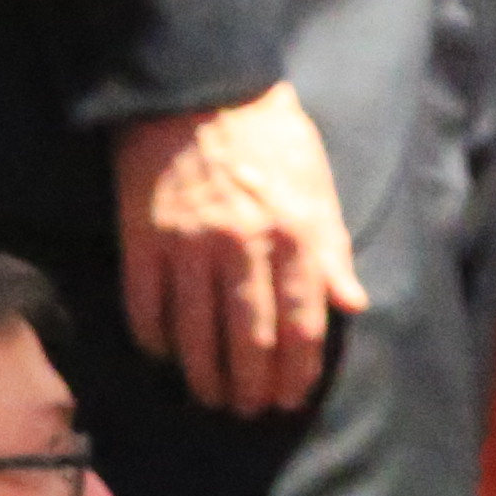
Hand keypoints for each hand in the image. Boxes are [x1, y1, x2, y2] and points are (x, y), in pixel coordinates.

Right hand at [108, 83, 366, 417]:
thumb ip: (333, 247)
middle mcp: (243, 246)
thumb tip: (352, 305)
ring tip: (211, 398)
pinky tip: (166, 358)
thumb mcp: (316, 182)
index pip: (301, 325)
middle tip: (250, 409)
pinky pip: (147, 310)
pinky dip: (156, 343)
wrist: (198, 86)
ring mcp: (189, 247)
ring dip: (206, 379)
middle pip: (249, 342)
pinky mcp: (143, 241)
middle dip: (252, 387)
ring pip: (197, 337)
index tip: (290, 398)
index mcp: (293, 233)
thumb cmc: (267, 134)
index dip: (296, 372)